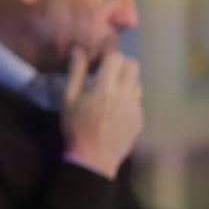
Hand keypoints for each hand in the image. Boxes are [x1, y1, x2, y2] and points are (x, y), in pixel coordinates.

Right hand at [61, 47, 142, 178]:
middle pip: (133, 65)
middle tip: (107, 75)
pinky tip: (114, 111)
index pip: (116, 57)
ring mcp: (135, 107)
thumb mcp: (68, 99)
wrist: (93, 158)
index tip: (98, 65)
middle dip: (121, 66)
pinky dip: (128, 100)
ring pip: (137, 82)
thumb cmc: (76, 127)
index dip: (107, 58)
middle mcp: (125, 94)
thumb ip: (75, 73)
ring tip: (111, 94)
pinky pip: (137, 100)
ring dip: (125, 82)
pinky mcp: (139, 118)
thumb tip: (79, 50)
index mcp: (105, 87)